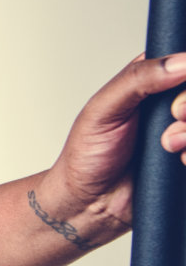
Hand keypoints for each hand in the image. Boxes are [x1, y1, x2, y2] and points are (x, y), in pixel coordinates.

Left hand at [47, 53, 185, 229]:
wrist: (90, 203)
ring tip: (168, 145)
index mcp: (155, 82)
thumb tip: (181, 61)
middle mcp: (177, 105)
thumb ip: (138, 79)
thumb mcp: (104, 109)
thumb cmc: (88, 154)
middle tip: (172, 116)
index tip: (172, 95)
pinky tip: (180, 162)